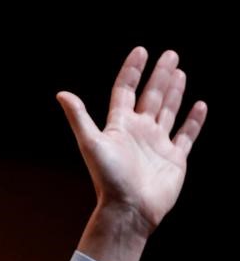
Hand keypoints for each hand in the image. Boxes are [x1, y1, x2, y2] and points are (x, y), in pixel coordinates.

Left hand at [56, 47, 206, 260]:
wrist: (129, 208)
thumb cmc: (108, 177)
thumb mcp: (91, 143)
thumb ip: (79, 117)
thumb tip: (61, 93)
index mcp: (119, 125)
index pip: (125, 90)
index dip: (132, 71)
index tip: (141, 51)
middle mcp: (139, 131)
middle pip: (151, 96)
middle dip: (160, 75)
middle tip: (170, 54)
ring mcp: (158, 144)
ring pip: (168, 111)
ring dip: (174, 91)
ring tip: (180, 72)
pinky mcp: (175, 158)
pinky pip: (187, 134)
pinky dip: (194, 120)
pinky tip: (199, 104)